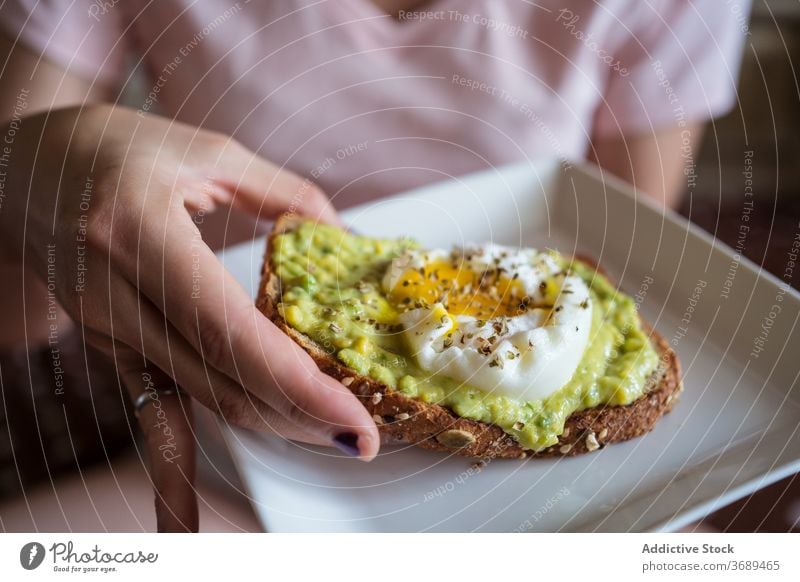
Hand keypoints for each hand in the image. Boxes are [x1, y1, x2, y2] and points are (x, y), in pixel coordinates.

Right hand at [0, 105, 379, 530]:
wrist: (22, 169)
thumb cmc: (112, 148)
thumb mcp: (209, 149)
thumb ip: (287, 194)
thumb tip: (346, 239)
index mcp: (137, 229)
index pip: (229, 329)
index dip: (297, 383)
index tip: (353, 418)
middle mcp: (111, 291)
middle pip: (220, 379)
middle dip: (300, 417)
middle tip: (363, 434)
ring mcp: (103, 328)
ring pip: (199, 399)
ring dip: (271, 423)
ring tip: (331, 431)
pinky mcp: (107, 346)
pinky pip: (156, 407)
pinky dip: (182, 462)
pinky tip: (185, 516)